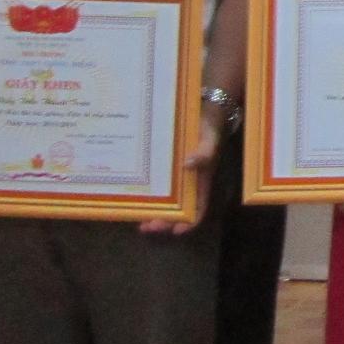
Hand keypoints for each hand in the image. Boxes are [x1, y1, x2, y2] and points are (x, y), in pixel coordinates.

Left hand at [141, 118, 217, 234]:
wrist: (200, 112)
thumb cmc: (207, 129)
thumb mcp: (209, 139)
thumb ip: (203, 153)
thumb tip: (188, 164)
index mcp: (201, 181)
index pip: (198, 207)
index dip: (189, 222)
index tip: (176, 231)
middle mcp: (187, 184)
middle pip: (177, 210)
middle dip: (164, 221)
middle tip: (148, 227)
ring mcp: (174, 178)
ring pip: (164, 202)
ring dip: (153, 213)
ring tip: (139, 221)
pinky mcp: (163, 170)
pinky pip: (155, 187)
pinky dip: (147, 196)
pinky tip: (135, 199)